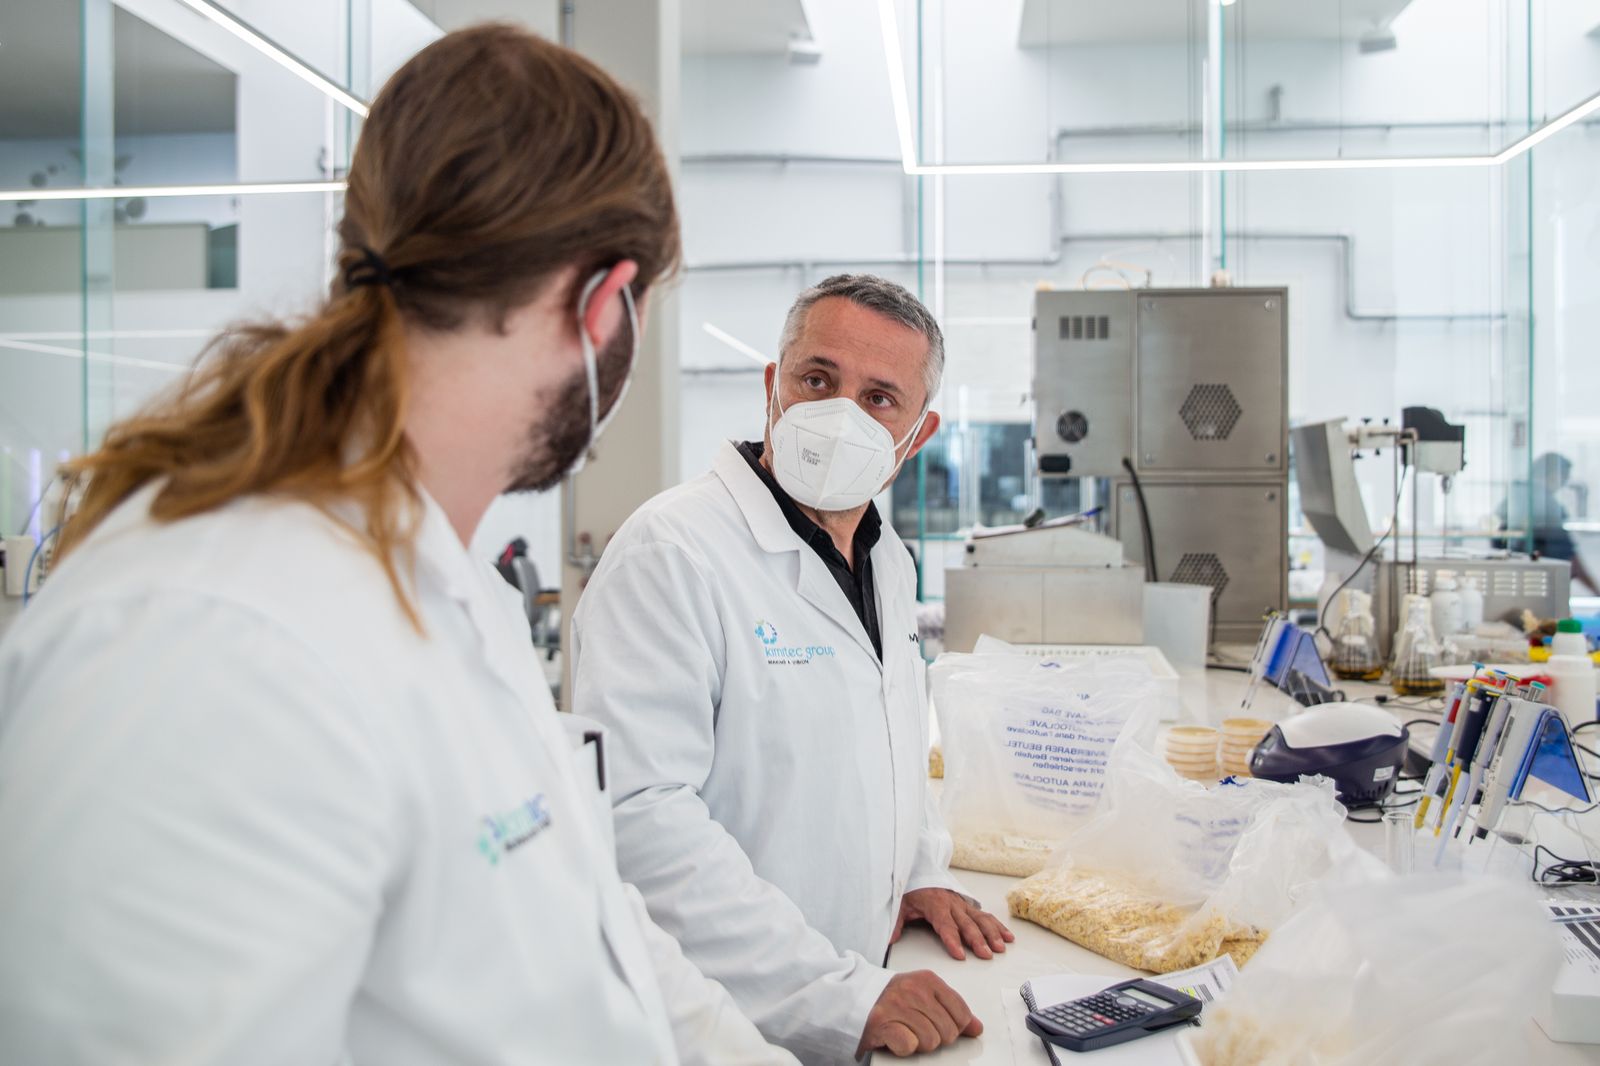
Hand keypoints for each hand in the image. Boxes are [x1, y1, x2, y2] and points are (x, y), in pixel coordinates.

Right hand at [857, 970, 980, 1057]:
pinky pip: (909, 1046)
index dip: (955, 1026)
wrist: (857, 997)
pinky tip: (898, 1037)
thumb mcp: (926, 995)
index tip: (941, 1024)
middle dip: (936, 1036)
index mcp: (928, 980)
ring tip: (907, 1031)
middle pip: (949, 1032)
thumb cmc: (894, 998)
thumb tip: (976, 1028)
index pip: (962, 1013)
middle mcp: (914, 990)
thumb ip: (952, 1010)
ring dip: (919, 1043)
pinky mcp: (882, 1023)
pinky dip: (904, 1047)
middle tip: (919, 1028)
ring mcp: (897, 1006)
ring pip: (931, 1042)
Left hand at [891, 888, 1013, 960]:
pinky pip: (985, 915)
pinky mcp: (969, 906)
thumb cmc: (913, 890)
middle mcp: (952, 904)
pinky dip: (998, 926)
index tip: (960, 955)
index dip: (952, 940)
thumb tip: (890, 939)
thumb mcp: (901, 903)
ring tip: (1000, 948)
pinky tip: (1007, 937)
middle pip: (966, 924)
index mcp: (935, 905)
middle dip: (977, 940)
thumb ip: (896, 921)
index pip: (945, 925)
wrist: (921, 870)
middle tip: (986, 954)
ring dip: (991, 933)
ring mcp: (963, 905)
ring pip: (980, 919)